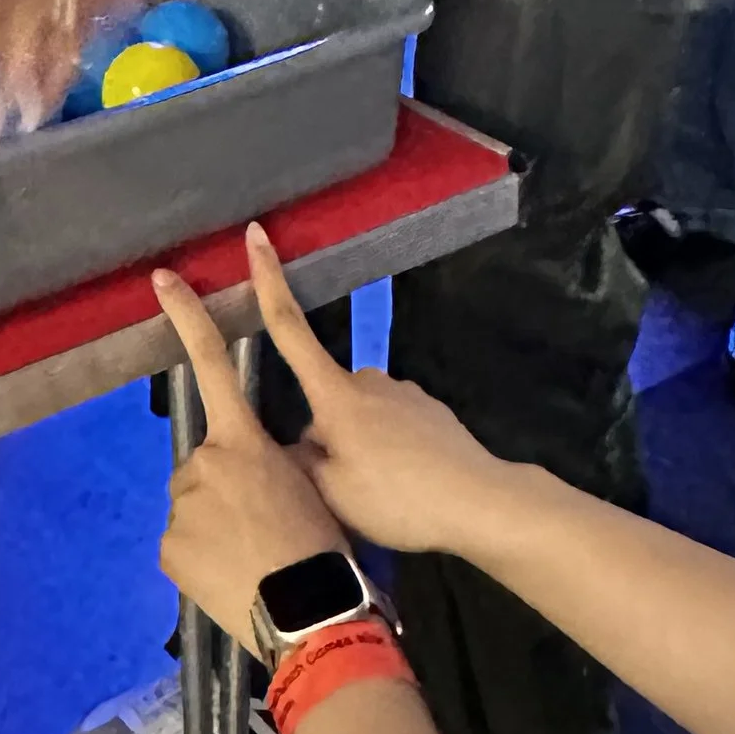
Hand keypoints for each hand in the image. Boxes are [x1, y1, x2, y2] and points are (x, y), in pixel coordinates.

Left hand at [154, 254, 351, 653]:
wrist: (308, 611)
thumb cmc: (321, 545)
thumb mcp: (309, 485)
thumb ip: (271, 464)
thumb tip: (253, 473)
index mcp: (243, 441)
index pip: (212, 365)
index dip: (187, 317)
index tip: (161, 279)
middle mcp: (204, 463)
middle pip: (205, 467)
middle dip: (223, 489)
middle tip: (260, 528)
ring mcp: (181, 506)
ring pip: (194, 508)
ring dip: (214, 527)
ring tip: (250, 560)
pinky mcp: (169, 548)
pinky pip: (183, 545)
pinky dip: (201, 559)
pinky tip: (229, 577)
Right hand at [240, 224, 517, 560]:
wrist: (478, 500)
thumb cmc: (397, 497)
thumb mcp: (332, 494)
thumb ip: (302, 463)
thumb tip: (297, 443)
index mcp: (336, 395)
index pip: (289, 328)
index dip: (267, 280)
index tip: (256, 233)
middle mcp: (368, 380)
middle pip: (326, 395)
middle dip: (324, 432)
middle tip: (342, 488)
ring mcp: (403, 391)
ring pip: (359, 414)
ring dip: (358, 443)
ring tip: (379, 494)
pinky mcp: (429, 409)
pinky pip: (391, 424)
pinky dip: (389, 448)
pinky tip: (405, 484)